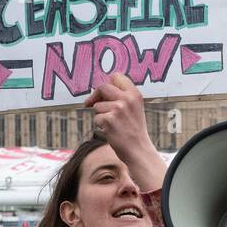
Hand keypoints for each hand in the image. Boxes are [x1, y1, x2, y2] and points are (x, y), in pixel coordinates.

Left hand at [83, 73, 166, 192]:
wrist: (138, 150)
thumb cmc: (134, 131)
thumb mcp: (134, 108)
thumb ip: (122, 97)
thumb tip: (100, 90)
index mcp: (135, 94)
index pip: (117, 76)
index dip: (108, 83)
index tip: (103, 92)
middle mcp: (127, 99)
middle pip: (102, 87)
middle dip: (95, 96)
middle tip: (88, 103)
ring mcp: (118, 109)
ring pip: (97, 106)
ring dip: (100, 115)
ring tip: (113, 125)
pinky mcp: (109, 120)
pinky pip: (96, 118)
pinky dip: (100, 125)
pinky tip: (111, 131)